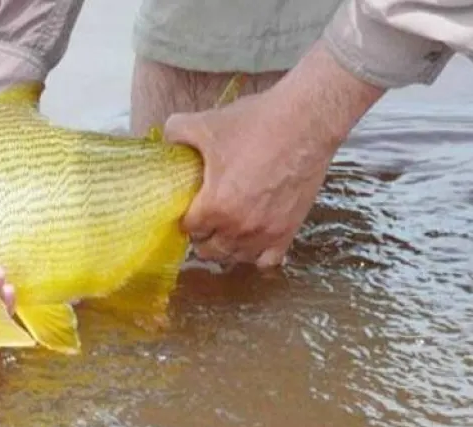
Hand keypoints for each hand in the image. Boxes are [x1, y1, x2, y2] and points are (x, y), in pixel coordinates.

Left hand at [165, 41, 384, 267]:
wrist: (307, 121)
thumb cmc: (257, 123)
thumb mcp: (206, 123)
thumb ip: (176, 133)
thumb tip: (165, 141)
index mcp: (216, 206)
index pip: (188, 229)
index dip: (186, 218)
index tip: (189, 207)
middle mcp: (240, 227)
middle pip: (208, 250)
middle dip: (203, 235)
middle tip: (205, 217)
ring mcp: (266, 232)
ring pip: (236, 258)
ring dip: (226, 246)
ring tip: (225, 229)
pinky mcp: (289, 231)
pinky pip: (267, 260)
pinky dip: (256, 254)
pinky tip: (252, 239)